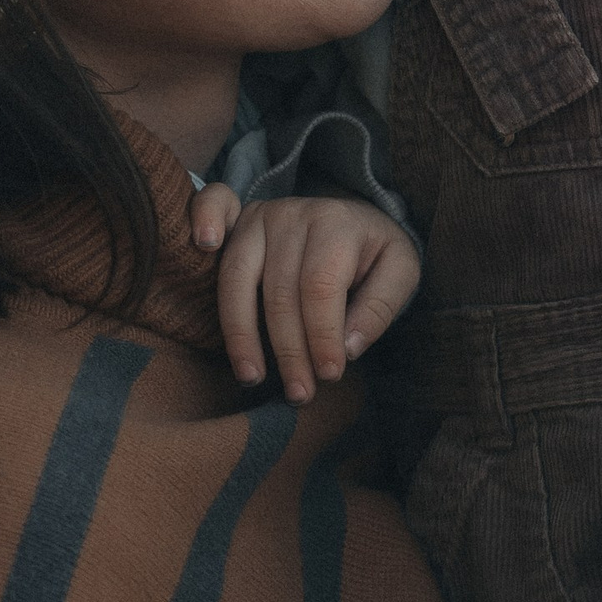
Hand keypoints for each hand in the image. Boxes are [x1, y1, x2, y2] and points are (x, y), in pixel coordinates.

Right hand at [190, 187, 421, 402]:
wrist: (356, 220)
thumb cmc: (374, 255)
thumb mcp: (399, 273)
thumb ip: (380, 308)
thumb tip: (347, 348)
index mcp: (338, 223)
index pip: (320, 287)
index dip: (321, 336)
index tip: (328, 375)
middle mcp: (294, 213)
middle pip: (279, 292)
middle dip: (289, 350)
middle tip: (299, 393)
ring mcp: (261, 214)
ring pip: (238, 278)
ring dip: (241, 333)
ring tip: (251, 376)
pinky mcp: (239, 218)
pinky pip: (213, 208)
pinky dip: (202, 219)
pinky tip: (203, 244)